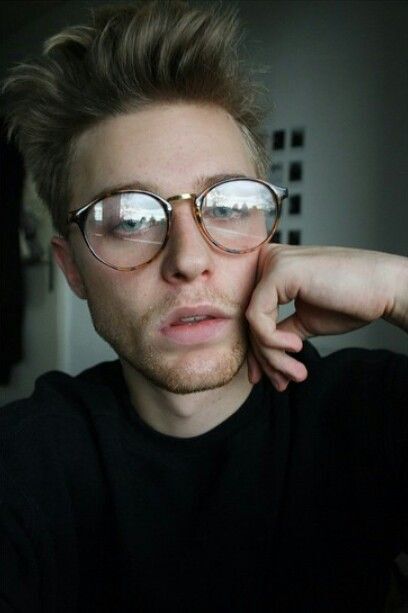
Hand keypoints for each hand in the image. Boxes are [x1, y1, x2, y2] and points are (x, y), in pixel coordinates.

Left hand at [246, 245, 407, 390]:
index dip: (259, 352)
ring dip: (272, 356)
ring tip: (296, 372)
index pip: (252, 315)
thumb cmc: (350, 302)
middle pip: (248, 320)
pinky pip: (258, 317)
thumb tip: (256, 364)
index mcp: (272, 269)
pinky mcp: (279, 271)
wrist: (384, 289)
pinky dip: (273, 341)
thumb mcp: (304, 322)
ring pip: (252, 323)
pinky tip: (297, 346)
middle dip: (265, 358)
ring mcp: (272, 262)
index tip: (273, 378)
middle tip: (283, 382)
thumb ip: (278, 334)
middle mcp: (267, 259)